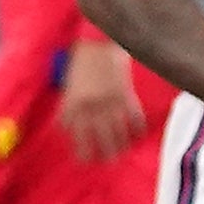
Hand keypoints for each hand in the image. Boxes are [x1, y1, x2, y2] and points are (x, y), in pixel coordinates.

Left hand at [57, 40, 143, 160]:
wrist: (100, 40)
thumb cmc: (82, 61)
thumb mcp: (69, 84)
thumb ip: (68, 106)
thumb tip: (65, 127)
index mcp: (73, 103)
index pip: (77, 135)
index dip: (81, 150)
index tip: (85, 160)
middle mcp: (90, 105)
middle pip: (97, 138)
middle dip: (102, 154)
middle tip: (106, 163)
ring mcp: (108, 101)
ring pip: (116, 131)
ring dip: (120, 146)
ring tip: (122, 155)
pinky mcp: (125, 94)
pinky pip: (133, 117)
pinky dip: (136, 127)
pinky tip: (137, 135)